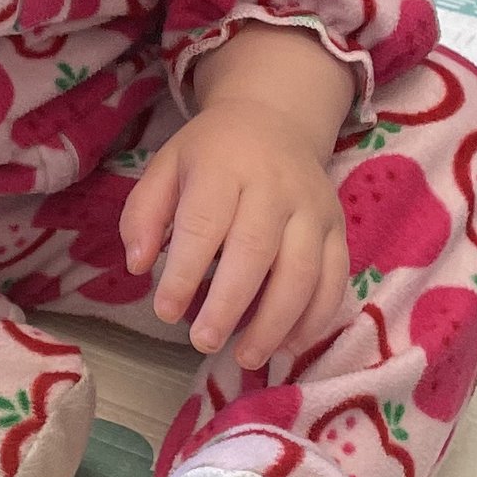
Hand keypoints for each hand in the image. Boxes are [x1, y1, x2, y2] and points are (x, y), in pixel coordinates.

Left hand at [123, 48, 352, 367]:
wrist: (275, 119)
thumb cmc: (211, 155)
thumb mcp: (165, 168)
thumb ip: (143, 215)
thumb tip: (138, 266)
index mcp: (225, 167)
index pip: (204, 223)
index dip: (185, 272)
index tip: (166, 311)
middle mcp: (276, 186)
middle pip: (257, 250)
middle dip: (230, 304)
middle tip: (203, 342)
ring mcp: (314, 208)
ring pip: (303, 270)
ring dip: (276, 321)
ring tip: (246, 356)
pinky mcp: (339, 228)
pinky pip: (335, 278)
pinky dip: (315, 318)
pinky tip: (287, 345)